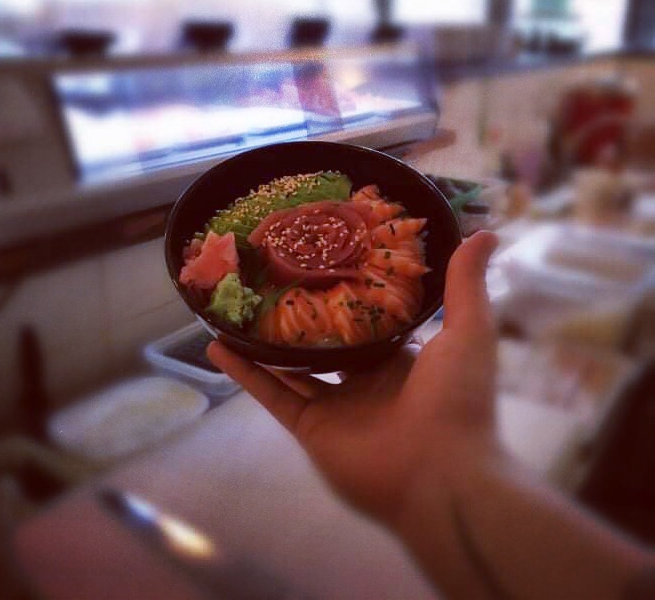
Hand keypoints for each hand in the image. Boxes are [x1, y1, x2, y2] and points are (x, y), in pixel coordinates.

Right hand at [208, 231, 499, 526]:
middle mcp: (365, 379)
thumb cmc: (457, 399)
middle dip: (301, 314)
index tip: (325, 259)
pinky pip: (271, 394)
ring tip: (237, 306)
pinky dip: (244, 372)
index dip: (348, 291)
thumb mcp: (468, 330)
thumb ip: (466, 283)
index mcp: (401, 358)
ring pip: (290, 366)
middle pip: (325, 341)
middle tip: (273, 276)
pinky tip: (217, 345)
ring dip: (262, 340)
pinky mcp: (309, 427)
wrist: (441, 473)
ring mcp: (335, 404)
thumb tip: (486, 231)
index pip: (369, 319)